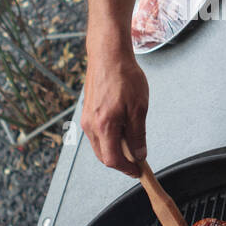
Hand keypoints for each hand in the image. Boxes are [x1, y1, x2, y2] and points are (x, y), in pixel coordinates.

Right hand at [81, 40, 148, 176]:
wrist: (108, 55)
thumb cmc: (124, 76)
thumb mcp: (139, 108)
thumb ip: (138, 135)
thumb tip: (139, 154)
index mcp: (104, 126)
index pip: (112, 160)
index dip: (127, 169)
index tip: (139, 170)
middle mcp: (90, 125)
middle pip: (104, 156)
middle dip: (121, 161)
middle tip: (138, 158)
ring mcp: (86, 118)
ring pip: (100, 145)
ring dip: (115, 148)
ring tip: (132, 138)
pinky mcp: (87, 112)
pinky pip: (97, 133)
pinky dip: (109, 137)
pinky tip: (122, 126)